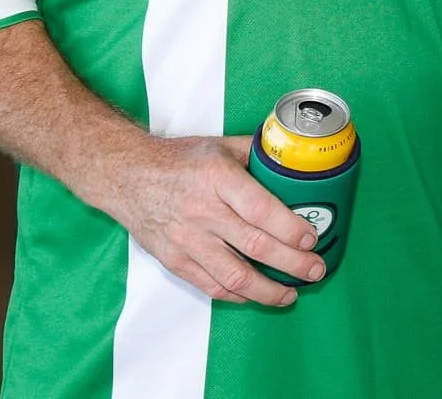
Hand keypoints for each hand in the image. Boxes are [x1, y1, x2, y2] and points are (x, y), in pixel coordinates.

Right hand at [91, 133, 325, 306]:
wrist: (127, 176)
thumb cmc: (179, 160)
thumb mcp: (220, 145)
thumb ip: (258, 154)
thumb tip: (295, 161)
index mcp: (218, 177)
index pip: (261, 210)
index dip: (290, 229)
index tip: (312, 239)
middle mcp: (202, 211)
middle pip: (255, 246)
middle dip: (292, 263)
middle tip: (315, 270)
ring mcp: (187, 240)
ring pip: (234, 275)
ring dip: (267, 290)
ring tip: (291, 293)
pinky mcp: (174, 260)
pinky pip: (211, 285)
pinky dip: (237, 295)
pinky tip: (255, 295)